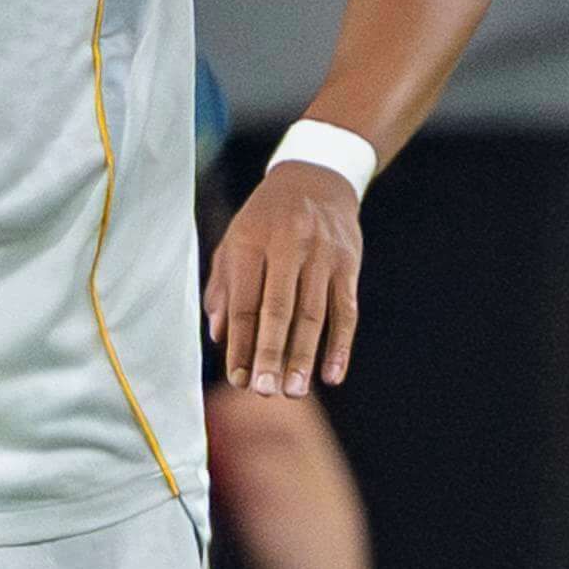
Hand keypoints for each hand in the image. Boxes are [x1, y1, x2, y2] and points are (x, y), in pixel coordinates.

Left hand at [205, 160, 361, 398]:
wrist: (317, 178)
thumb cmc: (266, 219)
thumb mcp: (235, 241)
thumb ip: (223, 287)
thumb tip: (219, 337)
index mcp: (252, 241)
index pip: (244, 302)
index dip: (240, 344)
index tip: (238, 378)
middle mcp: (289, 245)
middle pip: (279, 309)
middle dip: (271, 354)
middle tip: (265, 390)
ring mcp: (323, 254)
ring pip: (313, 314)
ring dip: (304, 356)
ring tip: (295, 390)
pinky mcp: (349, 263)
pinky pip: (346, 310)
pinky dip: (340, 345)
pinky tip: (332, 375)